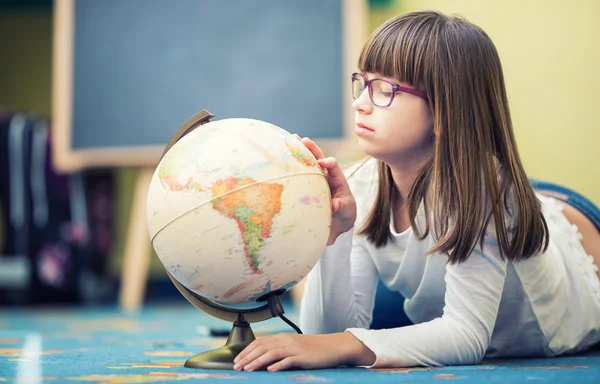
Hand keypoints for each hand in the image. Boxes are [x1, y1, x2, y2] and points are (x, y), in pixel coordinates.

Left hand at [232, 332, 375, 371]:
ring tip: (248, 369)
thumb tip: (264, 359)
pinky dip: (277, 365)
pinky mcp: (303, 357)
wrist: (334, 347)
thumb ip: (280, 349)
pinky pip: (288, 360)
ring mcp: (294, 348)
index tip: (237, 360)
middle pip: (262, 347)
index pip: (259, 342)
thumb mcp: (294, 346)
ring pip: (271, 353)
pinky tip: (269, 371)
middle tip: (236, 367)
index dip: (246, 350)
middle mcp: (286, 340)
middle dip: (247, 357)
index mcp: (283, 337)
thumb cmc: (314, 349)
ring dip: (257, 362)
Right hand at [294, 135, 356, 245]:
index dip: (328, 162)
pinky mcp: (306, 185)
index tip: (322, 163)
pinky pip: (299, 173)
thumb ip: (342, 206)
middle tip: (302, 140)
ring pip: (308, 162)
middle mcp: (325, 175)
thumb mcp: (346, 210)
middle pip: (318, 158)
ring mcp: (315, 179)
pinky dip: (291, 166)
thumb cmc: (344, 213)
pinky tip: (282, 158)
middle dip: (311, 149)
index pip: (333, 166)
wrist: (337, 221)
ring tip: (291, 139)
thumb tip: (334, 205)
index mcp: (336, 179)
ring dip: (300, 151)